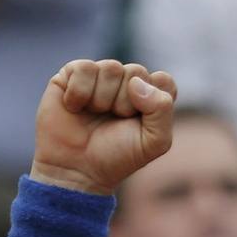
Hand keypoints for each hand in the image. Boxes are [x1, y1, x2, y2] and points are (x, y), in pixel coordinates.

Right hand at [31, 59, 176, 195]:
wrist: (76, 168)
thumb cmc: (117, 155)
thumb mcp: (153, 142)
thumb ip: (161, 110)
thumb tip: (136, 82)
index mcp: (150, 97)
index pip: (163, 80)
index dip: (153, 100)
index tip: (140, 121)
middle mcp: (126, 82)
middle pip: (137, 72)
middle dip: (125, 102)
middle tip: (114, 121)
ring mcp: (100, 76)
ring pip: (111, 68)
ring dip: (102, 99)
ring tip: (94, 115)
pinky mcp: (72, 73)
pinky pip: (84, 68)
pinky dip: (80, 92)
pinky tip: (75, 107)